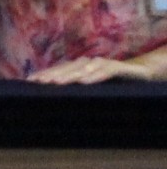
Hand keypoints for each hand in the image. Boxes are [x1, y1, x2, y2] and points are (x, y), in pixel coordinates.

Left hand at [30, 53, 166, 85]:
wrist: (139, 74)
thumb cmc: (110, 85)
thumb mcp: (91, 90)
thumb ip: (75, 93)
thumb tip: (53, 104)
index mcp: (78, 68)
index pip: (58, 71)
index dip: (44, 75)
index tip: (29, 82)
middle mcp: (87, 63)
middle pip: (67, 69)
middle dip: (52, 75)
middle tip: (40, 83)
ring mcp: (102, 64)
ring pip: (83, 69)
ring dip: (69, 75)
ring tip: (57, 83)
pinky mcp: (118, 68)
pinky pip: (106, 70)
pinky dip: (96, 75)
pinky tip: (86, 81)